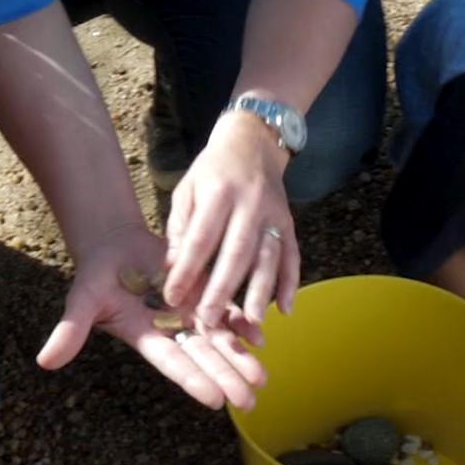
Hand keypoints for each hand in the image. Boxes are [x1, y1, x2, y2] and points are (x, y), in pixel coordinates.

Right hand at [37, 222, 266, 409]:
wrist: (116, 246)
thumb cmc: (96, 275)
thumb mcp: (82, 300)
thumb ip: (70, 330)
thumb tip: (45, 361)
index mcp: (146, 337)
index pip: (173, 362)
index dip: (193, 379)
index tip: (215, 400)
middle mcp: (171, 331)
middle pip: (202, 357)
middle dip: (226, 378)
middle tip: (249, 402)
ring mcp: (188, 313)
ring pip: (218, 340)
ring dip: (240, 360)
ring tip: (261, 380)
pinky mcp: (201, 292)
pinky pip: (225, 311)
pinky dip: (242, 324)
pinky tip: (261, 337)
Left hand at [161, 113, 300, 329]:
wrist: (253, 142)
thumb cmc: (212, 170)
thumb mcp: (187, 188)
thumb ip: (180, 226)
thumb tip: (172, 267)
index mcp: (218, 193)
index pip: (200, 238)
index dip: (186, 269)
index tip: (172, 298)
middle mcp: (249, 204)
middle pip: (236, 252)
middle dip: (223, 289)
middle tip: (209, 320)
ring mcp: (273, 214)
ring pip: (268, 257)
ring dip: (260, 292)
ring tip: (251, 322)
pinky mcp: (289, 223)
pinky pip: (292, 256)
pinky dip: (291, 283)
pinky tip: (286, 310)